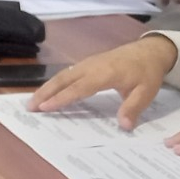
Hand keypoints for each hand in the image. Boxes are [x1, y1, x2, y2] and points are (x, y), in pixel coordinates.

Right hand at [28, 34, 177, 129]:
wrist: (149, 51)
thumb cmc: (147, 73)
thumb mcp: (146, 92)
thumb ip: (133, 108)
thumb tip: (123, 127)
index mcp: (105, 73)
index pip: (79, 88)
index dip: (62, 98)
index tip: (46, 107)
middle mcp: (91, 66)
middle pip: (63, 79)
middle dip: (45, 92)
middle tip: (30, 107)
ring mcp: (87, 63)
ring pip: (62, 75)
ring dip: (47, 87)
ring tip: (33, 101)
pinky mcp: (87, 64)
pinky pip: (67, 73)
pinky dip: (55, 83)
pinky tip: (49, 91)